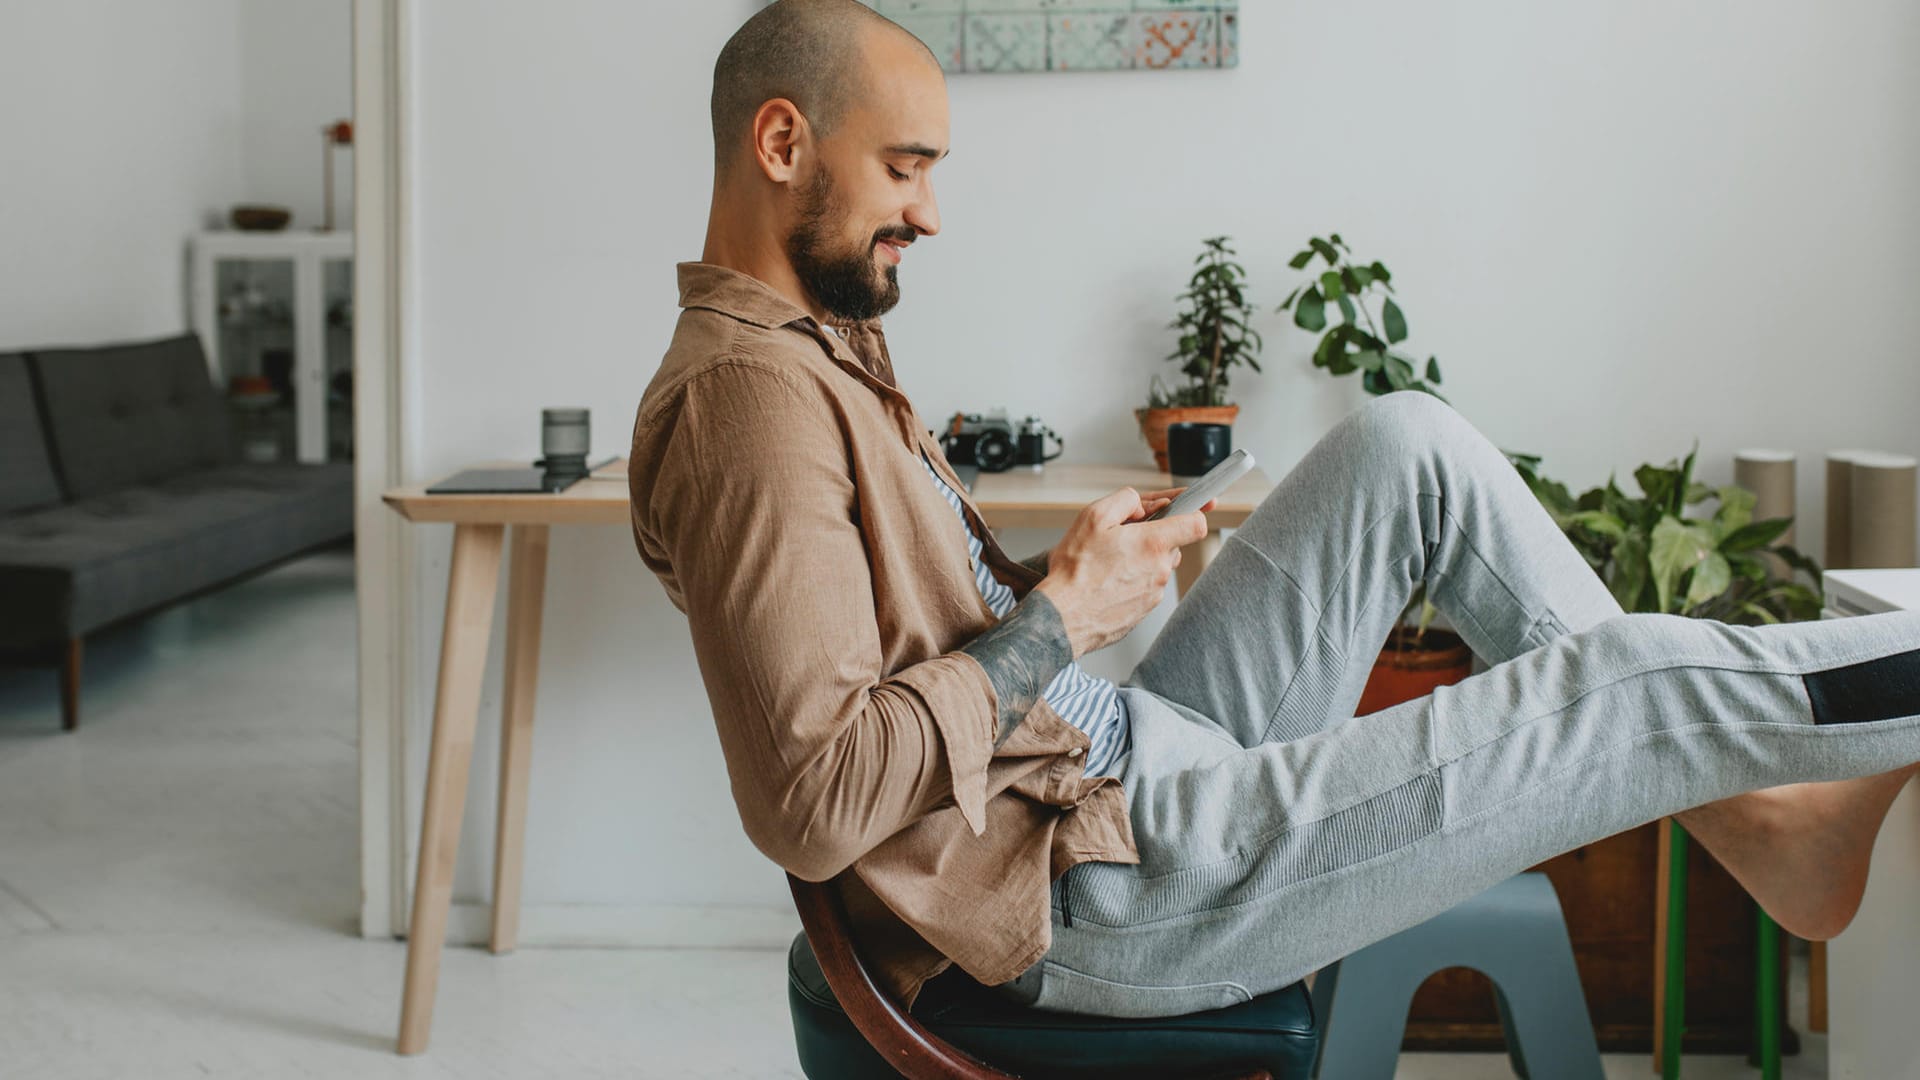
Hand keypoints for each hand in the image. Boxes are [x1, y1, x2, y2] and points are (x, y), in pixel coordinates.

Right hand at [1033, 487, 1211, 658]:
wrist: (1062, 616)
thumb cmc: (1075, 570)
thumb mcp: (1093, 517)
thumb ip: (1126, 500)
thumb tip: (1144, 503)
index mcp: (1152, 543)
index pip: (1196, 524)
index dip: (1194, 512)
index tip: (1196, 507)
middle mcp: (1160, 570)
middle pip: (1173, 544)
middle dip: (1153, 536)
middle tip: (1123, 537)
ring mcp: (1154, 593)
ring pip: (1158, 566)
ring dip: (1141, 560)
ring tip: (1110, 562)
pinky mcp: (1144, 610)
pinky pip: (1146, 586)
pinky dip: (1132, 580)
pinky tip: (1108, 581)